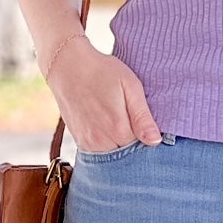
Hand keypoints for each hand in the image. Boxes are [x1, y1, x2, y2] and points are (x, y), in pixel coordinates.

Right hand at [43, 34, 162, 150]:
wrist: (67, 66)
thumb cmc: (102, 72)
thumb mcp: (130, 86)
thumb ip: (142, 117)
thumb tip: (155, 141)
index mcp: (118, 129)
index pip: (142, 149)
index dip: (147, 140)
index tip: (147, 127)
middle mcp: (101, 141)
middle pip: (126, 156)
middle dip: (134, 145)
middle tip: (133, 122)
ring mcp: (87, 143)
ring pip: (112, 155)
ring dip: (119, 146)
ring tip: (119, 123)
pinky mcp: (78, 140)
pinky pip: (98, 152)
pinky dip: (106, 145)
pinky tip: (107, 127)